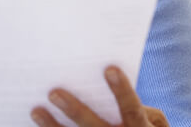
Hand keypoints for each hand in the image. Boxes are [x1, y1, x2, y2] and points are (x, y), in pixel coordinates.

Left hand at [30, 66, 167, 126]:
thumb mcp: (154, 122)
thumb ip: (136, 105)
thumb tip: (108, 80)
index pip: (132, 110)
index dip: (122, 91)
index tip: (109, 69)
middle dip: (74, 110)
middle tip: (53, 93)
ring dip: (53, 126)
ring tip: (36, 111)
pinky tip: (37, 123)